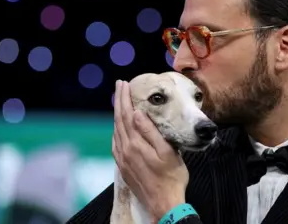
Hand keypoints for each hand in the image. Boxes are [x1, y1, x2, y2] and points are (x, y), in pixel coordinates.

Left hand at [112, 80, 188, 220]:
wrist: (164, 203)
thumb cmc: (171, 177)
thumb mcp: (167, 152)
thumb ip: (150, 132)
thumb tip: (138, 113)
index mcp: (136, 144)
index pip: (127, 115)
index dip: (125, 98)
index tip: (124, 84)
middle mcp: (125, 150)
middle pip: (119, 121)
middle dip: (119, 102)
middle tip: (120, 86)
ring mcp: (123, 160)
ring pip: (116, 131)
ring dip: (117, 115)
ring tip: (120, 102)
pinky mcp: (124, 167)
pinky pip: (116, 143)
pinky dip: (117, 130)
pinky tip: (119, 128)